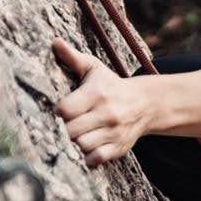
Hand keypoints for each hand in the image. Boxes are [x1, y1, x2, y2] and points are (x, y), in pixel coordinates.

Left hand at [52, 38, 154, 167]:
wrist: (145, 104)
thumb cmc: (112, 85)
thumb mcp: (94, 68)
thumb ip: (73, 57)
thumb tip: (55, 42)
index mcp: (97, 94)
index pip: (65, 109)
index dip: (58, 112)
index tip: (59, 110)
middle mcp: (107, 114)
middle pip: (71, 130)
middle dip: (63, 129)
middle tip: (62, 125)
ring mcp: (113, 133)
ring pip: (82, 145)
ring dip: (73, 143)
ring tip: (73, 135)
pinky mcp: (119, 148)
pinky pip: (96, 159)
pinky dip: (87, 157)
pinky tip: (84, 147)